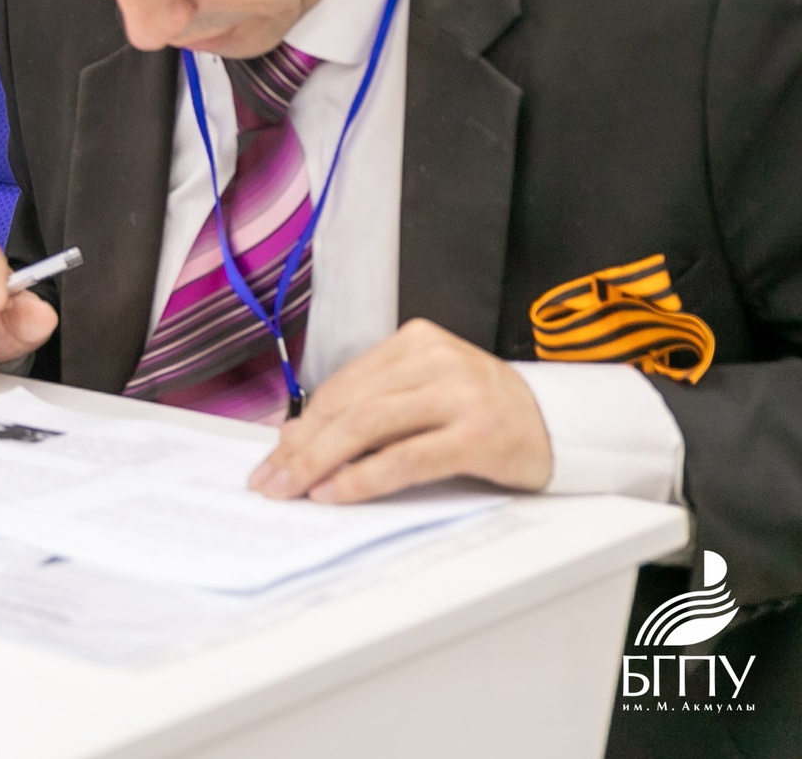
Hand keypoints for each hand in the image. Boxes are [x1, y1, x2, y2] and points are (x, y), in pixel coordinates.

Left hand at [249, 318, 551, 502]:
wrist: (565, 427)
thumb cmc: (484, 415)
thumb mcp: (423, 399)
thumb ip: (368, 409)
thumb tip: (295, 436)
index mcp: (416, 342)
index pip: (342, 385)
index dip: (301, 424)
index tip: (272, 457)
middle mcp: (435, 360)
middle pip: (348, 404)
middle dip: (301, 446)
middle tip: (269, 482)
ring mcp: (458, 394)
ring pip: (368, 426)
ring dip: (320, 462)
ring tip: (292, 490)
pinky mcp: (478, 435)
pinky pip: (406, 457)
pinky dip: (364, 477)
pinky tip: (335, 493)